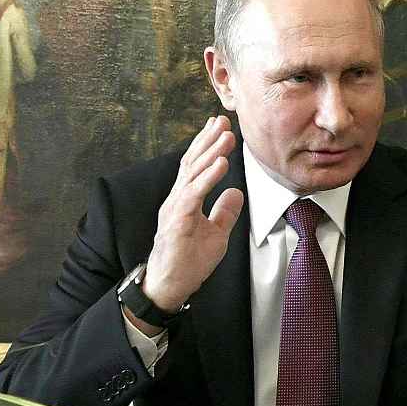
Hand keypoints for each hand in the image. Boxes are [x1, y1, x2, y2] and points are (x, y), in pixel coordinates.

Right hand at [138, 115, 245, 314]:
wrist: (169, 286)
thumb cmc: (188, 262)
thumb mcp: (216, 233)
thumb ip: (225, 212)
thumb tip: (237, 192)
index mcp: (185, 200)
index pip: (195, 167)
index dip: (207, 145)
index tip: (220, 127)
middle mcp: (177, 199)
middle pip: (193, 163)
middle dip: (208, 139)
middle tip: (222, 120)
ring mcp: (175, 209)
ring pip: (193, 173)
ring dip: (211, 152)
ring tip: (226, 135)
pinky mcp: (177, 221)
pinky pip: (194, 194)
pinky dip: (208, 177)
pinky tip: (221, 163)